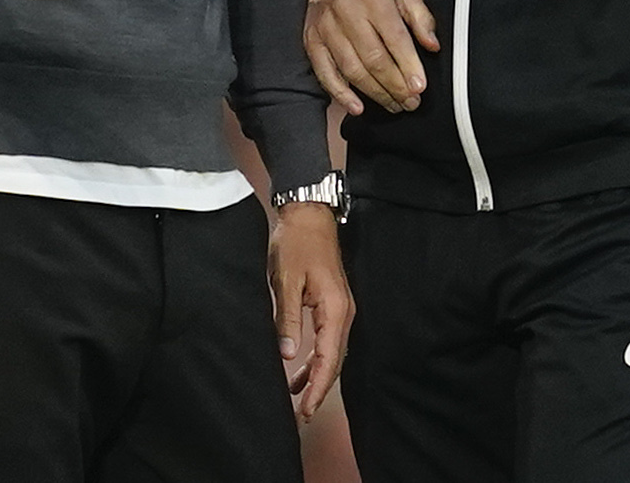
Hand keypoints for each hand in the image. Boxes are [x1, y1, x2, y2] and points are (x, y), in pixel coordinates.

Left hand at [269, 201, 350, 419]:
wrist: (308, 215)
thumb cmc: (296, 243)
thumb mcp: (285, 282)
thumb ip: (287, 320)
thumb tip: (287, 356)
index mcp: (335, 309)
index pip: (330, 359)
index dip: (318, 387)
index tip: (306, 409)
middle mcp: (343, 312)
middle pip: (335, 360)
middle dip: (320, 388)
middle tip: (302, 414)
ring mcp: (340, 308)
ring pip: (332, 351)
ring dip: (317, 375)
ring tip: (298, 398)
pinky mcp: (332, 304)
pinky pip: (327, 339)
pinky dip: (316, 358)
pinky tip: (299, 369)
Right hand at [305, 0, 437, 115]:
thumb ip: (420, 18)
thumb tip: (432, 46)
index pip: (394, 37)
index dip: (408, 65)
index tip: (419, 86)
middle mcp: (349, 12)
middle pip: (373, 58)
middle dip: (394, 85)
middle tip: (411, 102)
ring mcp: (327, 28)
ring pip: (352, 68)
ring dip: (374, 93)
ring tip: (393, 105)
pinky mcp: (312, 40)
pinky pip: (324, 72)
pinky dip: (340, 93)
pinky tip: (357, 107)